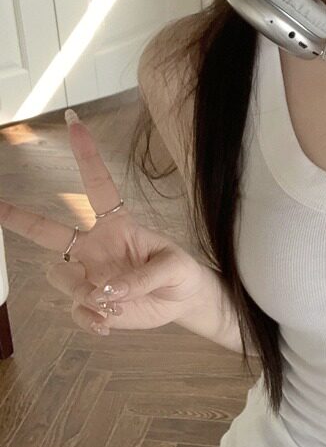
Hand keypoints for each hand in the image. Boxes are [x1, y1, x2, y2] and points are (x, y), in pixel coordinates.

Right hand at [0, 112, 205, 336]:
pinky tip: (108, 323)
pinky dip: (88, 319)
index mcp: (117, 224)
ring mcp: (89, 274)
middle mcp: (94, 246)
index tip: (74, 122)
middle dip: (19, 218)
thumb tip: (107, 291)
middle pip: (48, 231)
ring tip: (113, 305)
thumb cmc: (181, 272)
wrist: (184, 302)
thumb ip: (142, 277)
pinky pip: (74, 309)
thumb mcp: (173, 266)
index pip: (97, 185)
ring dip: (83, 294)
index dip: (86, 155)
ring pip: (60, 277)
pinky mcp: (90, 302)